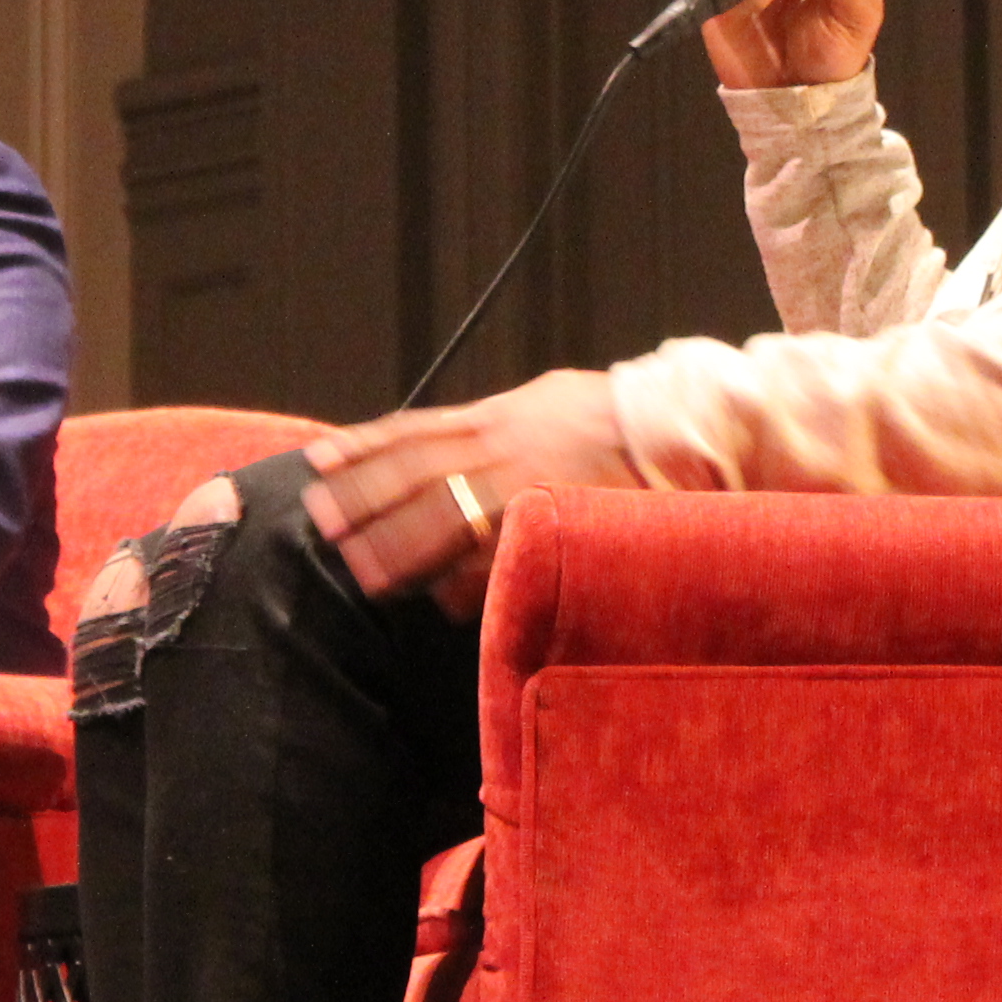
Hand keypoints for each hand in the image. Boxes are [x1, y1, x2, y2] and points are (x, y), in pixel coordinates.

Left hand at [300, 370, 635, 617]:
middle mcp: (505, 447)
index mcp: (498, 418)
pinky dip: (469, 578)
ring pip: (453, 515)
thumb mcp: (540, 403)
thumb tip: (435, 443)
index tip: (316, 461)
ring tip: (363, 571)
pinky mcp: (560, 522)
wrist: (685, 430)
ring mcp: (531, 486)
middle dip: (366, 498)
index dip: (361, 446)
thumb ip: (488, 425)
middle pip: (419, 473)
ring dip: (404, 546)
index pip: (414, 431)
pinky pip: (505, 553)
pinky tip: (438, 599)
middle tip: (320, 522)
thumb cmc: (607, 420)